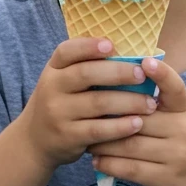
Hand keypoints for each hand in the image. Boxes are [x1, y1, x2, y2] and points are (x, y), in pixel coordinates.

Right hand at [18, 38, 157, 169]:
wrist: (34, 140)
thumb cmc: (60, 103)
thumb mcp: (61, 81)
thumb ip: (84, 67)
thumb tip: (127, 53)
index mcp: (53, 69)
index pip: (66, 51)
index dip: (88, 46)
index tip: (111, 45)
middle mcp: (51, 87)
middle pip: (86, 74)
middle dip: (118, 72)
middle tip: (142, 74)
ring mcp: (58, 112)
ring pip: (97, 103)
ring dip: (128, 102)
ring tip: (150, 103)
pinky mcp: (67, 136)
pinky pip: (98, 130)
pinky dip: (120, 126)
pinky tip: (137, 123)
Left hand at [90, 56, 185, 185]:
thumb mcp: (182, 122)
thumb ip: (159, 106)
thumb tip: (117, 84)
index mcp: (184, 111)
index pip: (175, 88)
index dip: (161, 73)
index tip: (144, 61)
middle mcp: (184, 130)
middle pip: (137, 117)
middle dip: (107, 117)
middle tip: (83, 114)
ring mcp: (177, 156)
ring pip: (129, 144)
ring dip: (102, 143)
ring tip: (86, 140)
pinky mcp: (167, 179)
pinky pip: (130, 169)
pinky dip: (109, 164)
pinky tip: (97, 161)